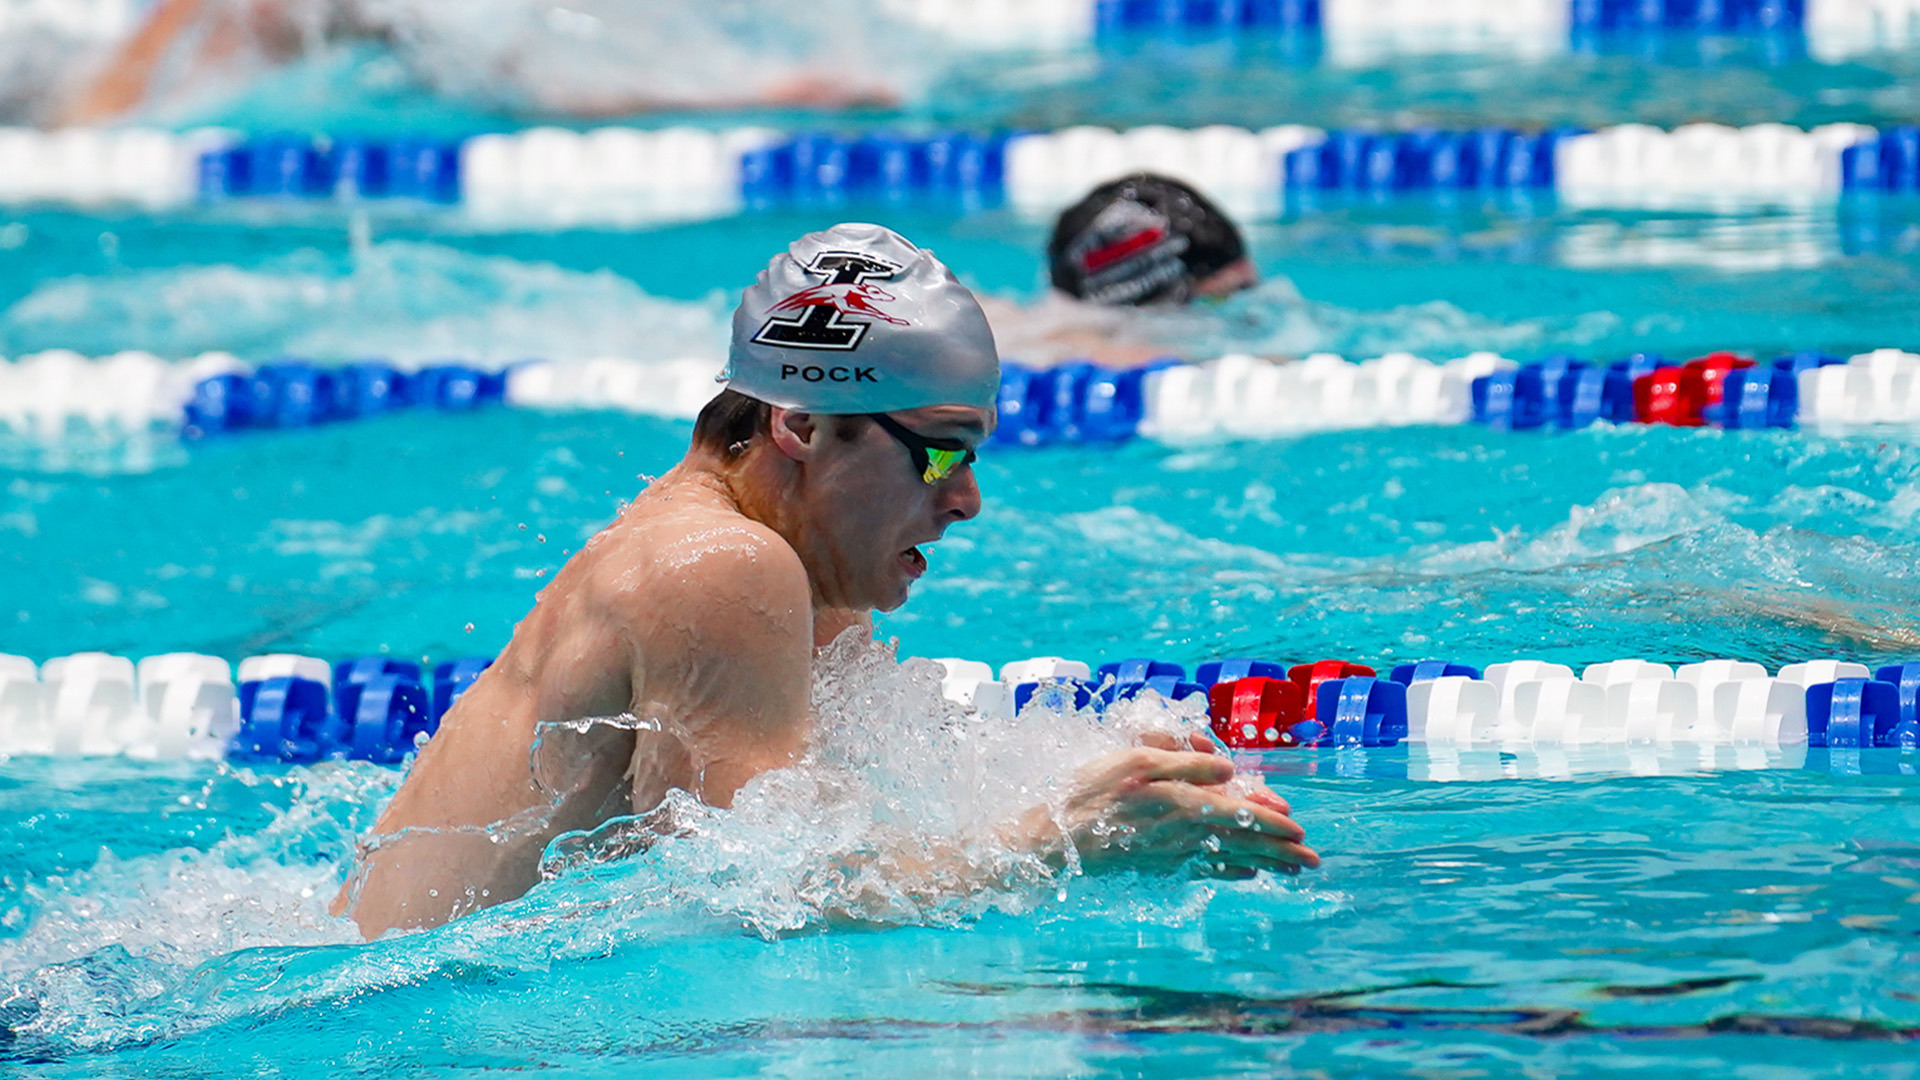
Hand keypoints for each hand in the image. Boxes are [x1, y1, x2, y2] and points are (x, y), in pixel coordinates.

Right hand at [1029, 746, 1319, 878]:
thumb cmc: (1093, 791)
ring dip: (1265, 864)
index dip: (1272, 821)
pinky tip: (1247, 875)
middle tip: (1312, 861)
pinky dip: (1231, 873)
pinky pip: (1206, 872)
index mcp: (1185, 803)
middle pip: (1244, 842)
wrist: (1057, 839)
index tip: (1299, 828)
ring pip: (1230, 860)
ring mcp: (1174, 855)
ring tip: (1292, 870)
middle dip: (1281, 850)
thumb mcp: (1139, 760)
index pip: (1241, 813)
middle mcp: (1186, 834)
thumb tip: (1229, 770)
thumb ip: (1188, 763)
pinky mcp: (1160, 867)